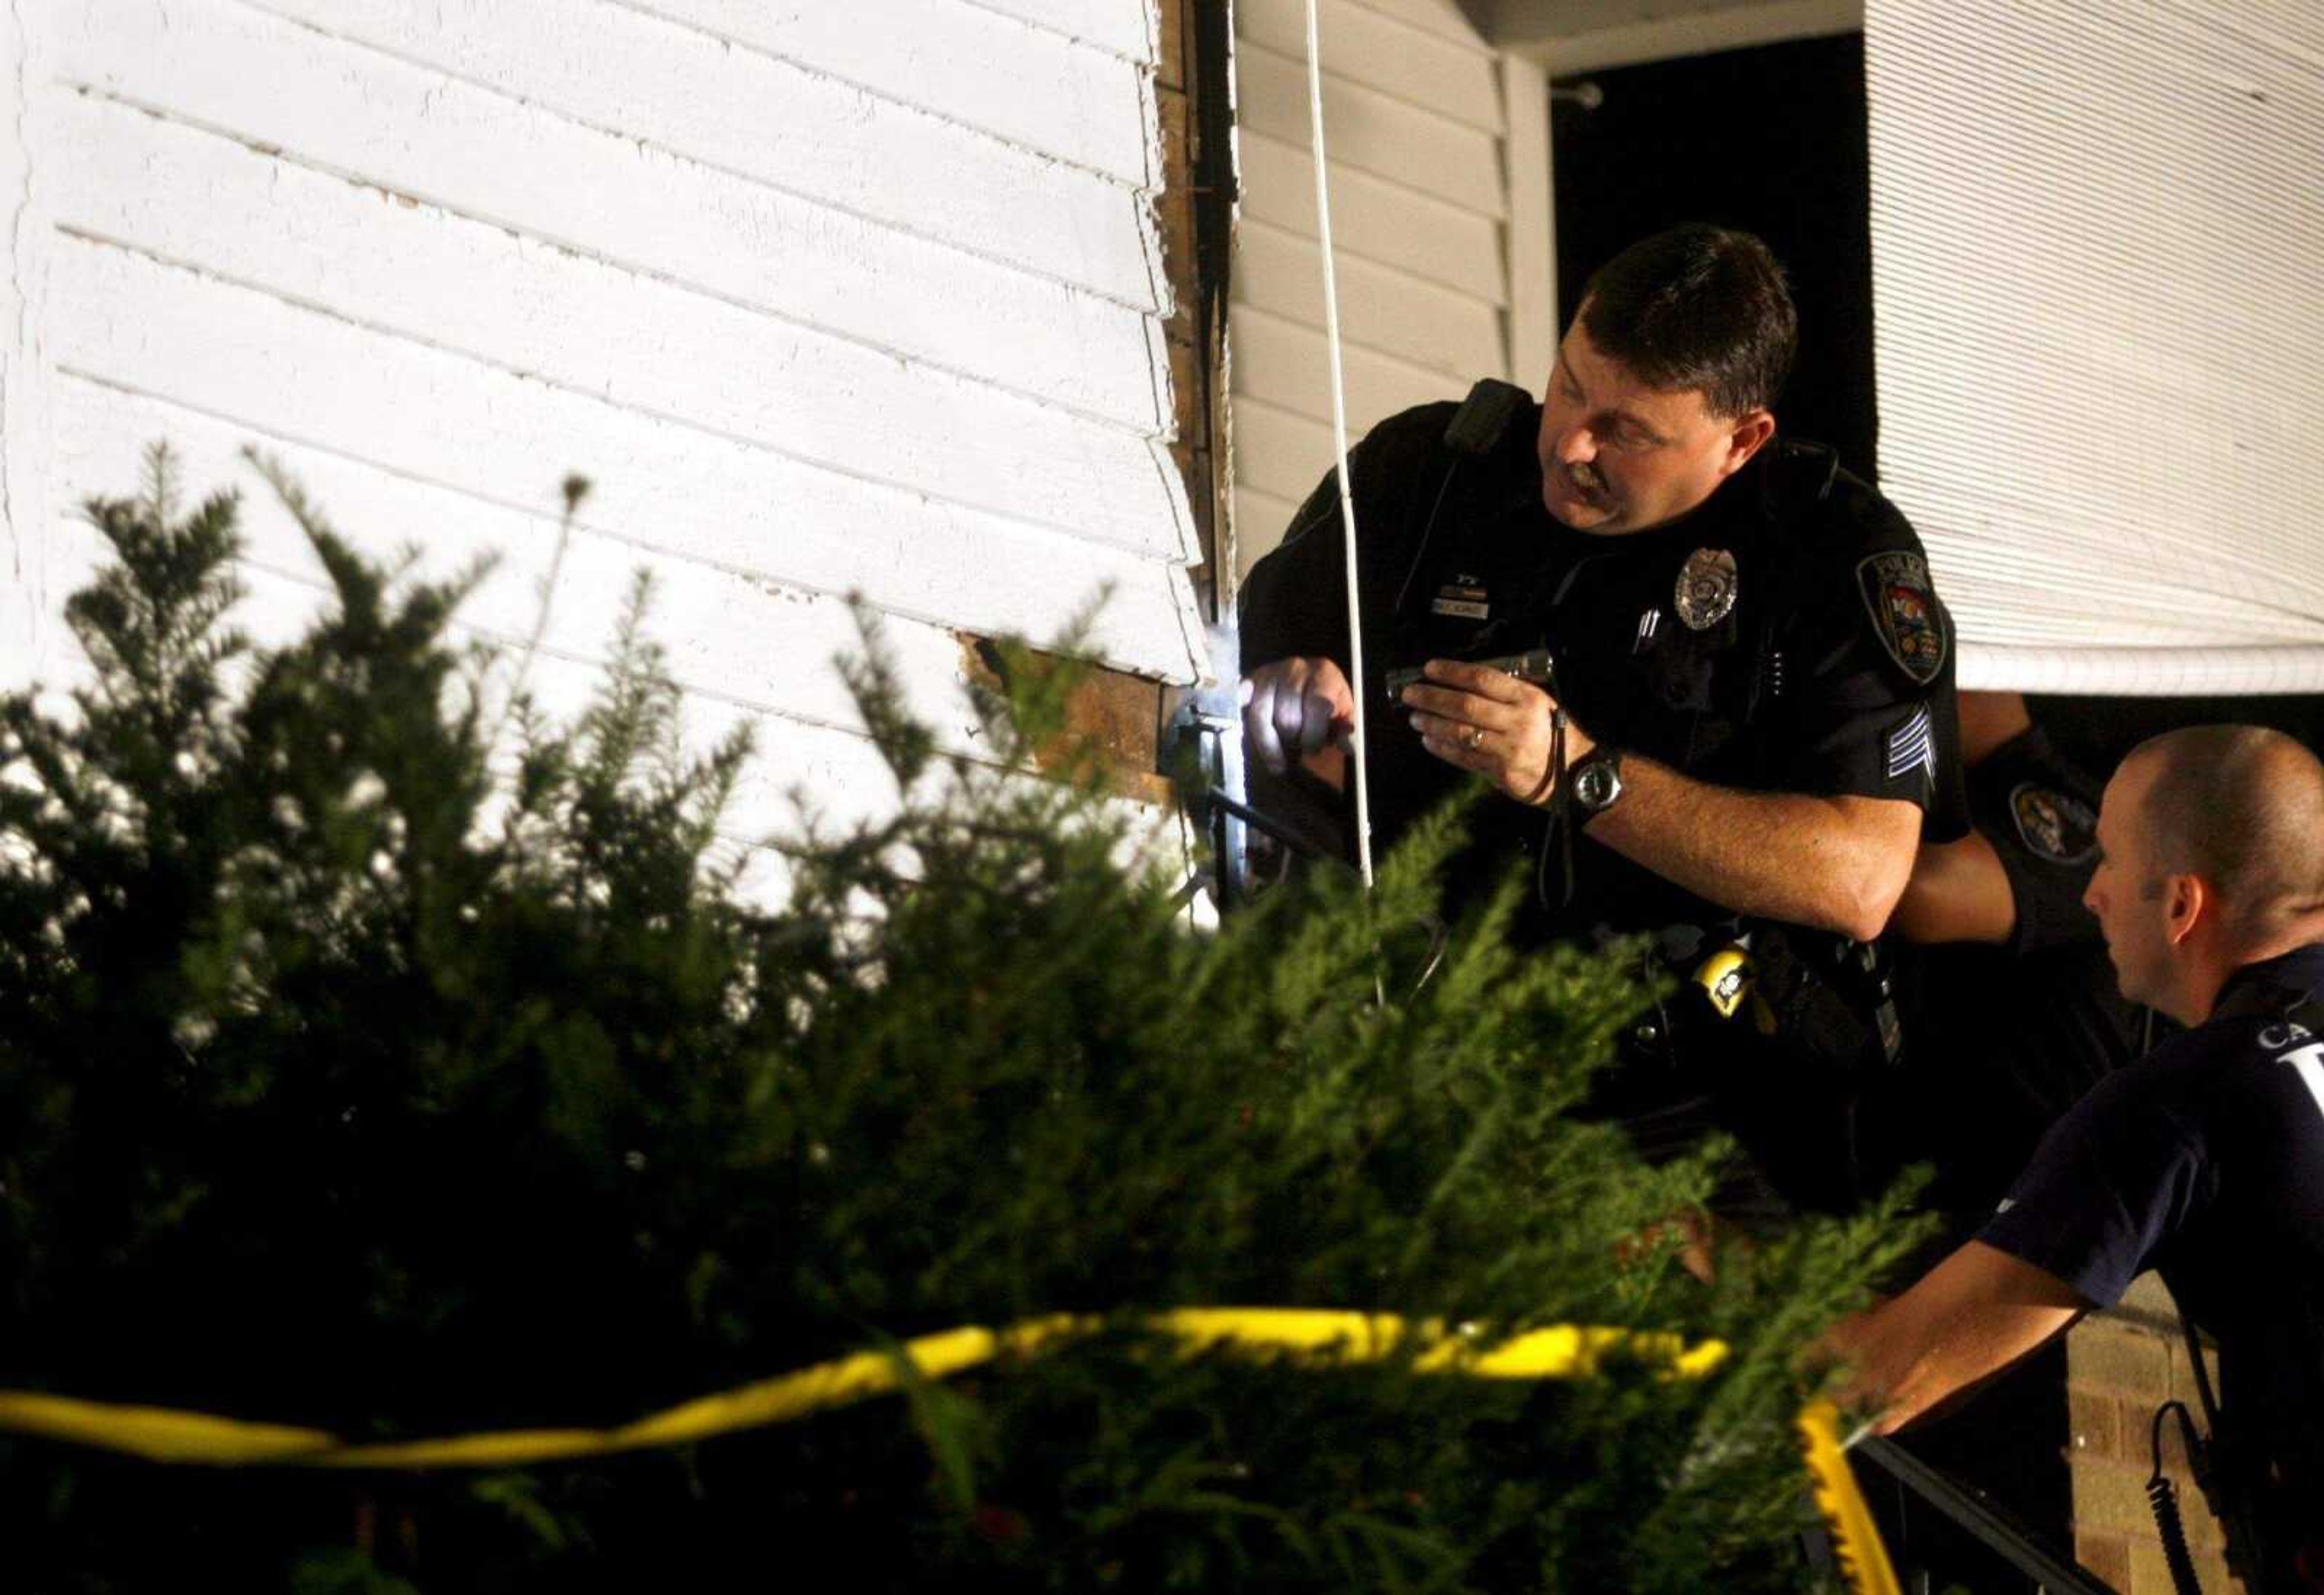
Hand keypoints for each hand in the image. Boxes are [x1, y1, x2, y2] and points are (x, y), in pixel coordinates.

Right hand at [1241, 656, 1353, 775]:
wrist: (1310, 682)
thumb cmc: (1329, 704)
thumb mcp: (1344, 714)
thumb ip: (1347, 730)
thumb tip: (1348, 747)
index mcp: (1323, 672)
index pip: (1316, 707)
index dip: (1314, 735)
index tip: (1314, 751)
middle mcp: (1294, 667)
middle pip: (1286, 716)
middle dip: (1292, 740)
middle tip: (1297, 751)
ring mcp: (1269, 672)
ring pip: (1260, 716)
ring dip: (1269, 742)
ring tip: (1278, 756)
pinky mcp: (1249, 680)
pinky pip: (1240, 705)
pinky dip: (1242, 720)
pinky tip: (1246, 736)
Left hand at [1402, 657, 1592, 805]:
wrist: (1574, 771)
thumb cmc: (1551, 731)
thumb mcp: (1537, 702)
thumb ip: (1506, 692)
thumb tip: (1462, 681)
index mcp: (1527, 698)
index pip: (1483, 680)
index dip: (1452, 672)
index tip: (1430, 668)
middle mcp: (1518, 721)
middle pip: (1466, 705)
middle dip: (1433, 698)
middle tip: (1411, 694)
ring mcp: (1509, 748)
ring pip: (1461, 732)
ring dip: (1432, 723)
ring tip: (1415, 717)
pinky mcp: (1502, 772)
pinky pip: (1465, 757)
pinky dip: (1443, 748)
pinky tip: (1429, 740)